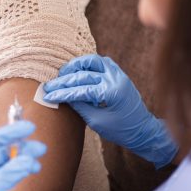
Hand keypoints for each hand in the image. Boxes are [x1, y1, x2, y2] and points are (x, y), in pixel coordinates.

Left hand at [0, 120, 46, 190]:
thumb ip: (5, 176)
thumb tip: (26, 161)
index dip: (8, 133)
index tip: (26, 128)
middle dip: (20, 148)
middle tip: (38, 146)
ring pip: (5, 166)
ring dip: (22, 162)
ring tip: (38, 160)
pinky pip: (7, 178)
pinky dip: (19, 174)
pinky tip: (30, 169)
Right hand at [43, 54, 176, 167]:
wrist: (142, 129)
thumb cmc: (121, 130)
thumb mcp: (96, 121)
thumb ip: (79, 106)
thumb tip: (62, 96)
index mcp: (111, 92)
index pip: (80, 89)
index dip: (62, 93)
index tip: (47, 96)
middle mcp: (115, 79)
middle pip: (83, 74)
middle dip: (64, 81)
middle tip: (49, 86)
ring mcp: (118, 73)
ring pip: (92, 60)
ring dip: (76, 66)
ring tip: (62, 74)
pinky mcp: (118, 73)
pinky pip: (101, 62)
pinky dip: (87, 63)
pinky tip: (77, 70)